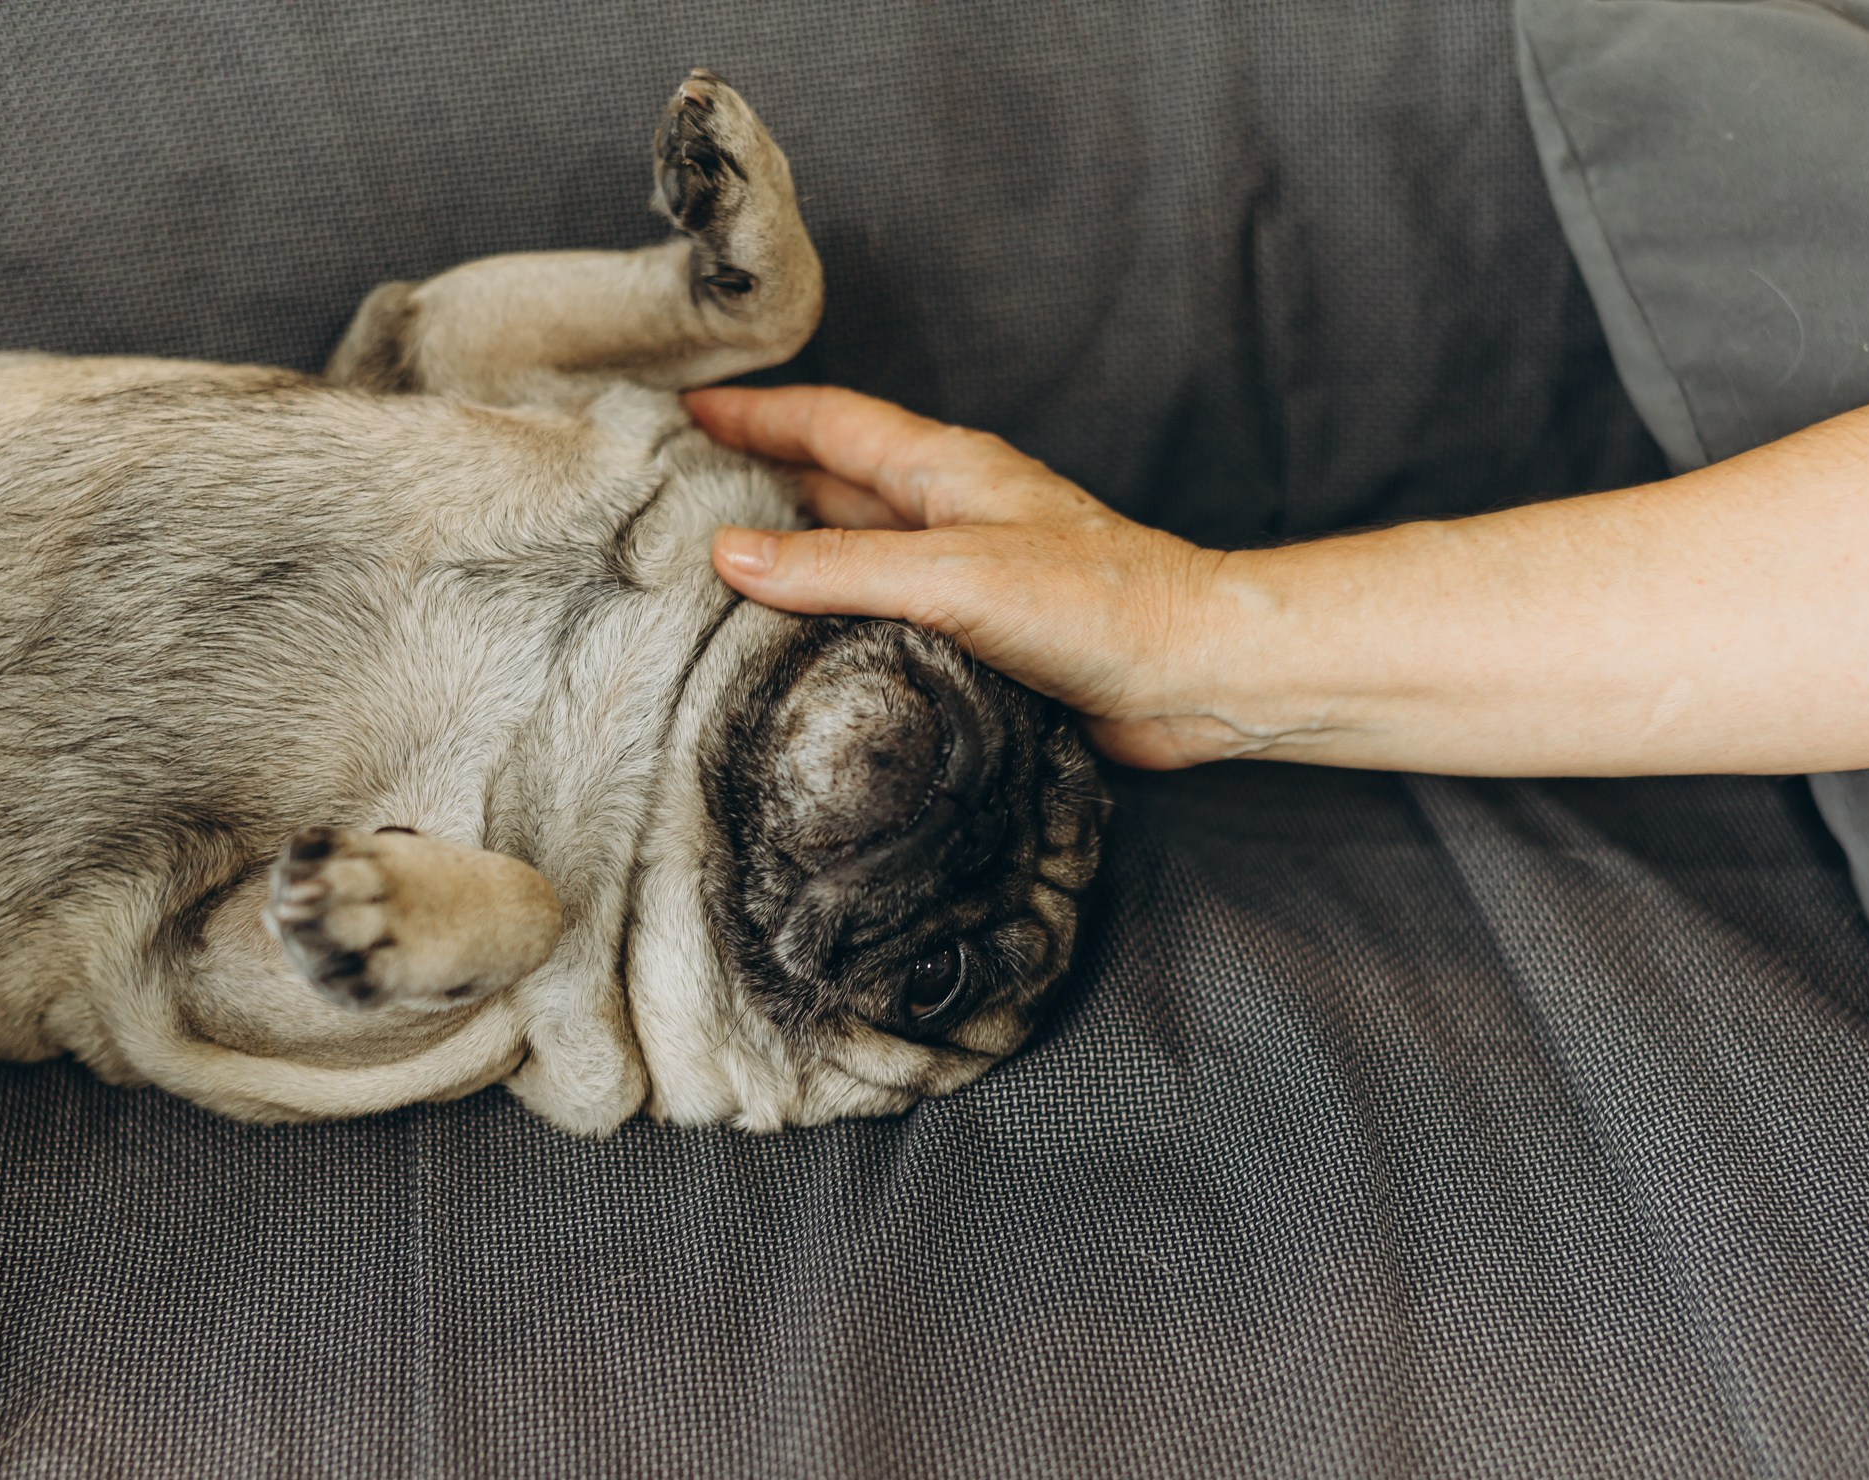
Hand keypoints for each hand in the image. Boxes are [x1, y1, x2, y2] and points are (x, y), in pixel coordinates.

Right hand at [685, 384, 1242, 768]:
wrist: (1194, 674)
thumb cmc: (1099, 604)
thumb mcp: (953, 574)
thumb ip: (840, 567)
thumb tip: (730, 554)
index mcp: (946, 470)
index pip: (830, 423)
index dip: (756, 416)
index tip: (685, 415)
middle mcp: (950, 516)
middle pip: (832, 485)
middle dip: (755, 483)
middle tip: (674, 496)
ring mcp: (965, 578)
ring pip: (856, 556)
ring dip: (790, 560)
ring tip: (708, 576)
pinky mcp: (979, 640)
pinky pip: (885, 620)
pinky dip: (832, 625)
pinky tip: (792, 652)